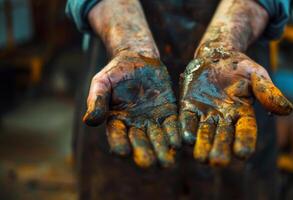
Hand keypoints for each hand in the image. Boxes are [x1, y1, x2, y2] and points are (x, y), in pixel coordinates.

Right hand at [83, 51, 179, 167]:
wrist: (137, 58)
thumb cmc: (115, 72)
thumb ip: (97, 100)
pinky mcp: (168, 113)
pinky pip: (172, 125)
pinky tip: (180, 143)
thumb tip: (89, 121)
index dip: (118, 144)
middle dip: (145, 153)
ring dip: (163, 149)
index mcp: (116, 121)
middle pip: (140, 142)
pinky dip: (176, 134)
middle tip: (150, 164)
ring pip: (158, 138)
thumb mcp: (102, 82)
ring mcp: (153, 120)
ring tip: (168, 162)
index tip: (121, 152)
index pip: (116, 136)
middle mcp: (135, 125)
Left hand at [179, 47, 292, 166]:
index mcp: (243, 113)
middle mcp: (224, 118)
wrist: (216, 55)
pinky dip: (186, 129)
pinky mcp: (189, 107)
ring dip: (202, 145)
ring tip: (201, 158)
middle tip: (218, 162)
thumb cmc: (241, 67)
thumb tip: (287, 110)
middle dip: (221, 149)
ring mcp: (205, 114)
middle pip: (223, 137)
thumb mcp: (257, 75)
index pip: (246, 130)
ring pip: (204, 133)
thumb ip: (268, 92)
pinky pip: (187, 120)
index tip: (243, 153)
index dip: (245, 141)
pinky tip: (185, 139)